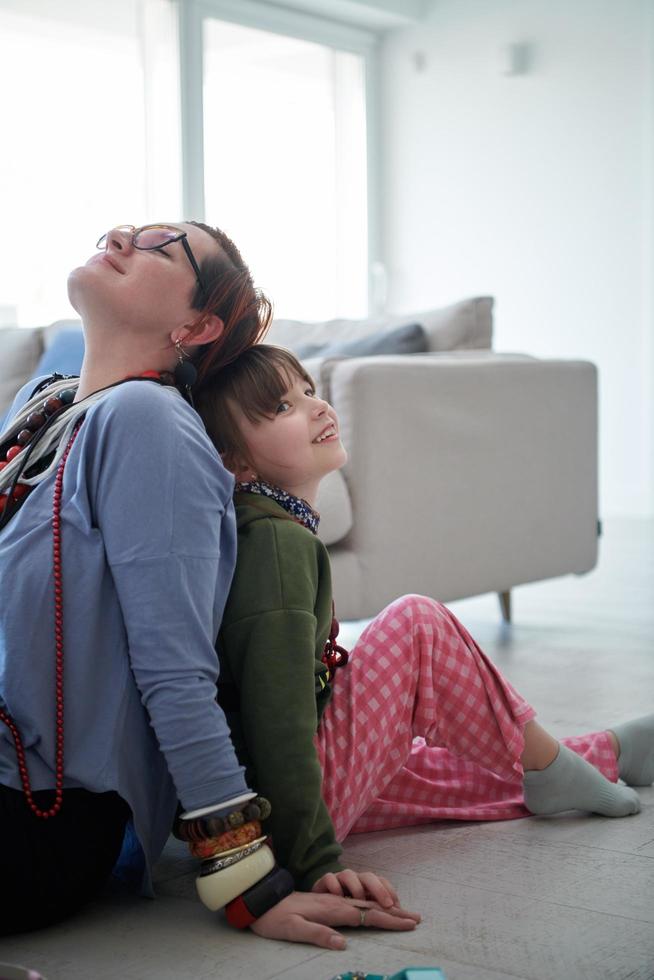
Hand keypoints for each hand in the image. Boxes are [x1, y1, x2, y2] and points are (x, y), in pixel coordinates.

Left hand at [250, 891, 419, 949]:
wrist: (261, 900)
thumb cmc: (275, 919)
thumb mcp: (293, 930)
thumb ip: (317, 934)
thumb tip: (343, 943)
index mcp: (332, 910)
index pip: (366, 915)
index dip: (389, 920)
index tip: (409, 923)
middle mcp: (335, 902)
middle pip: (371, 907)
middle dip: (395, 912)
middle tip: (417, 917)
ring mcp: (332, 900)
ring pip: (365, 903)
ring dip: (386, 907)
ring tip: (404, 912)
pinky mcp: (327, 901)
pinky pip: (356, 902)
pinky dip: (372, 904)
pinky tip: (376, 906)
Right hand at [312, 868, 398, 908]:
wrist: (313, 901)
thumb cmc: (340, 906)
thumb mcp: (359, 907)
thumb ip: (373, 909)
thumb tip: (395, 916)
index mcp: (365, 886)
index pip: (382, 884)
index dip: (391, 893)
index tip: (399, 908)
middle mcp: (354, 880)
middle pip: (369, 877)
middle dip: (380, 889)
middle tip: (388, 904)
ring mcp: (339, 880)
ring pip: (349, 875)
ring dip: (357, 887)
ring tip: (361, 901)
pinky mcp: (323, 882)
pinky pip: (329, 878)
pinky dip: (334, 885)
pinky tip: (337, 896)